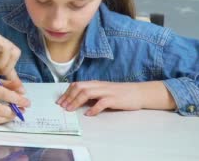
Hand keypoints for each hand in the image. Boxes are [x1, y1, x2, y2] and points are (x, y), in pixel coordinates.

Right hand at [0, 72, 30, 124]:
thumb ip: (9, 84)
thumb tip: (23, 92)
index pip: (4, 94)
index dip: (17, 99)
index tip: (27, 102)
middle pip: (0, 109)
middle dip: (14, 111)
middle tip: (23, 109)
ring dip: (9, 117)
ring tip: (17, 112)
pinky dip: (3, 119)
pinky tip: (9, 115)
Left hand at [56, 81, 175, 115]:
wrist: (138, 92)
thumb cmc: (120, 93)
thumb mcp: (103, 92)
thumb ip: (92, 95)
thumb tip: (78, 101)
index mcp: (95, 83)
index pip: (77, 85)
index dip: (67, 93)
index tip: (60, 101)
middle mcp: (99, 85)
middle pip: (79, 87)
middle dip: (68, 97)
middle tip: (62, 106)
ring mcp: (106, 91)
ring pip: (87, 93)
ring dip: (76, 101)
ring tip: (70, 110)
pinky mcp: (114, 99)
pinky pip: (101, 103)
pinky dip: (93, 109)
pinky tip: (88, 114)